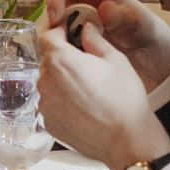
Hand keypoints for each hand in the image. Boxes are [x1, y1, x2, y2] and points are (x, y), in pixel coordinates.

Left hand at [37, 23, 169, 169]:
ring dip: (62, 81)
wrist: (125, 139)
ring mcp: (44, 104)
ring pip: (49, 83)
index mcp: (59, 60)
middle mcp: (45, 81)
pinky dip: (63, 102)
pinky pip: (52, 104)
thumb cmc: (123, 99)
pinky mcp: (49, 123)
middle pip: (48, 60)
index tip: (71, 34)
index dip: (60, 32)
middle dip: (64, 58)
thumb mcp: (115, 59)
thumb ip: (95, 39)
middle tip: (86, 63)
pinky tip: (84, 107)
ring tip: (88, 89)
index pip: (48, 35)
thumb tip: (86, 29)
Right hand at [43, 0, 169, 87]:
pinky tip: (67, 59)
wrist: (155, 59)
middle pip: (55, 3)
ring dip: (53, 36)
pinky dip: (59, 48)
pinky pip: (60, 39)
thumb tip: (105, 8)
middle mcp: (83, 0)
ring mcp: (79, 20)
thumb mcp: (140, 25)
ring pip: (54, 23)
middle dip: (51, 20)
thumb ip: (124, 18)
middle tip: (53, 40)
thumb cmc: (149, 34)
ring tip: (61, 52)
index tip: (55, 19)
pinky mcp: (77, 38)